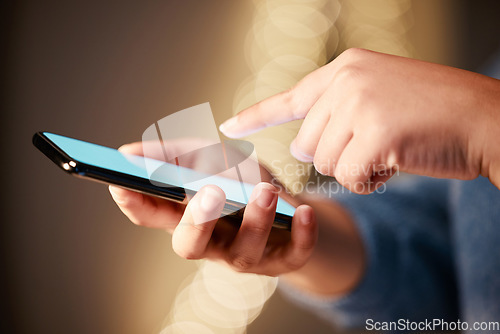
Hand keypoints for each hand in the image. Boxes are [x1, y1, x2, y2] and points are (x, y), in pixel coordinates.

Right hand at [109, 141, 317, 275]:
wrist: (288, 208)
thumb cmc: (241, 181)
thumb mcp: (209, 157)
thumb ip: (174, 153)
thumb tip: (130, 151)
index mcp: (188, 216)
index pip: (151, 216)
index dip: (133, 202)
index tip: (120, 181)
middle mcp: (212, 241)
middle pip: (191, 245)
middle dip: (197, 222)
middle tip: (209, 192)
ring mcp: (247, 254)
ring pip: (244, 251)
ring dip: (255, 220)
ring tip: (265, 190)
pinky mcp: (284, 259)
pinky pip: (292, 256)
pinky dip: (301, 235)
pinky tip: (306, 212)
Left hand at [220, 48, 499, 192]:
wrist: (486, 118)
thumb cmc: (434, 113)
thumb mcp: (380, 96)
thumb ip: (336, 113)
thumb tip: (297, 144)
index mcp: (346, 68)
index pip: (290, 96)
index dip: (256, 115)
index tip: (228, 127)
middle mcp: (347, 80)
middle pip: (308, 142)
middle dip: (337, 154)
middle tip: (375, 145)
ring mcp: (360, 104)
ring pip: (324, 162)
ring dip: (354, 168)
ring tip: (389, 150)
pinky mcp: (374, 133)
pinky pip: (347, 177)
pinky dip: (369, 181)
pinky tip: (394, 165)